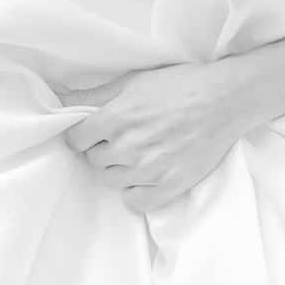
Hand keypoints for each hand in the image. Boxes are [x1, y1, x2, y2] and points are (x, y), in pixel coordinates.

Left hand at [60, 55, 265, 213]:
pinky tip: (147, 177)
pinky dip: (136, 193)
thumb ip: (93, 94)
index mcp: (116, 117)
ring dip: (121, 169)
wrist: (226, 99)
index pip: (76, 140)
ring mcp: (149, 169)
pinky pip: (134, 203)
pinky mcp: (169, 185)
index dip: (84, 135)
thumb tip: (57, 97)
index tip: (97, 133)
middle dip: (105, 149)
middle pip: (93, 160)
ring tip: (142, 152)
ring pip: (111, 181)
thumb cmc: (182, 85)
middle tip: (129, 136)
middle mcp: (129, 146)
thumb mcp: (134, 81)